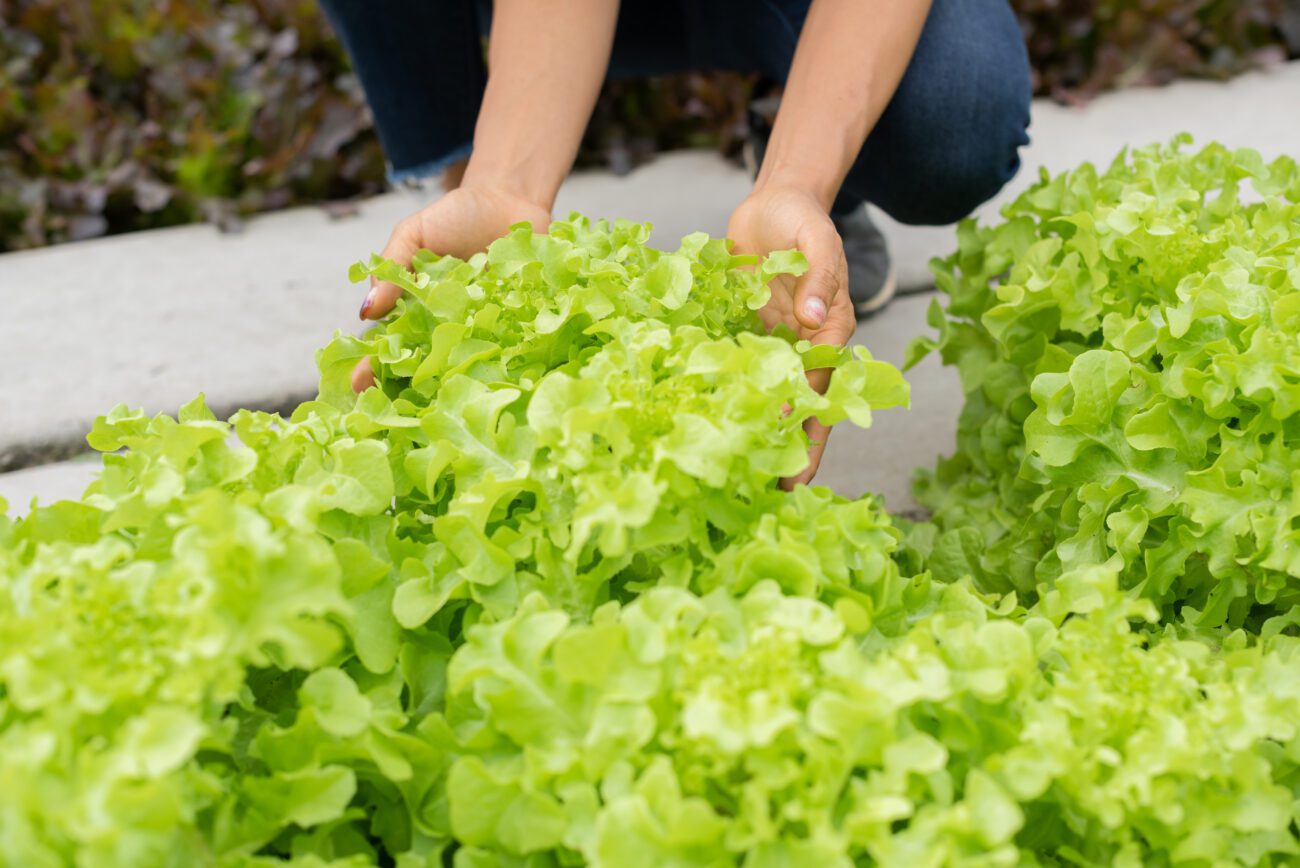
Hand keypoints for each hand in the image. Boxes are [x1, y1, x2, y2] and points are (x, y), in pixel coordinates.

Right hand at [351, 182, 550, 390]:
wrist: (509, 200)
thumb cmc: (455, 216)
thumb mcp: (414, 234)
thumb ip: (392, 267)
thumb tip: (366, 311)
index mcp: (417, 311)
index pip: (391, 345)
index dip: (374, 366)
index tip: (360, 386)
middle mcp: (449, 328)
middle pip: (426, 365)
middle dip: (412, 388)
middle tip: (401, 410)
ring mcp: (483, 330)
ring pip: (466, 364)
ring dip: (457, 383)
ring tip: (445, 405)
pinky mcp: (518, 325)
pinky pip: (509, 347)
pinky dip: (504, 362)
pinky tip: (498, 379)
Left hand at [727, 186, 855, 489]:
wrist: (773, 201)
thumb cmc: (800, 216)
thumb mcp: (816, 238)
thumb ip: (819, 275)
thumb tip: (818, 318)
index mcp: (832, 328)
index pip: (823, 385)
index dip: (809, 421)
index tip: (792, 454)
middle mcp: (808, 344)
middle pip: (805, 405)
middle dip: (795, 447)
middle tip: (779, 491)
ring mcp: (779, 343)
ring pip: (776, 397)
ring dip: (766, 433)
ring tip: (747, 474)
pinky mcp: (752, 335)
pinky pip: (746, 373)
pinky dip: (738, 401)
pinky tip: (718, 428)